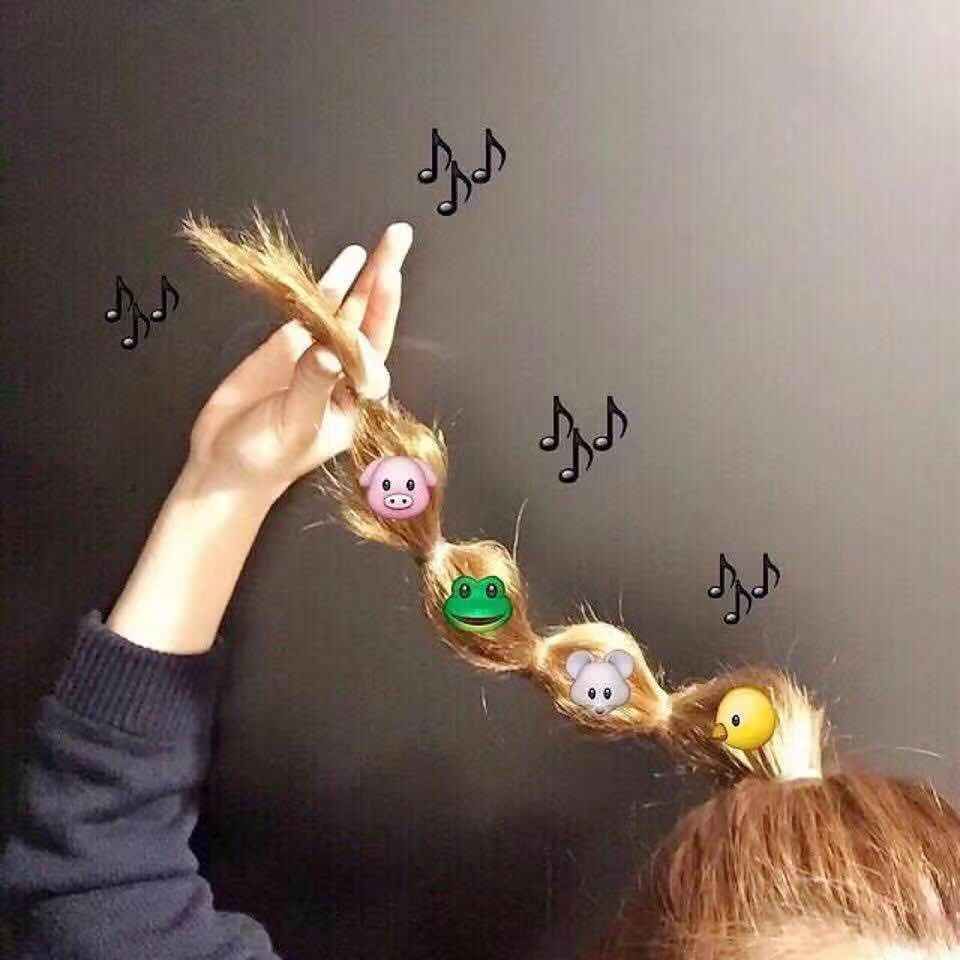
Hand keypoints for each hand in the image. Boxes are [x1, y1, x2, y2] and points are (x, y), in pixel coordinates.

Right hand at [186, 222, 413, 498]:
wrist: (223, 463)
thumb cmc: (265, 458)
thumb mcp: (293, 424)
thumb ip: (311, 386)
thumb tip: (328, 351)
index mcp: (355, 400)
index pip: (374, 351)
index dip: (379, 316)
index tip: (385, 282)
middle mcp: (342, 373)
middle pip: (368, 321)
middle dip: (384, 280)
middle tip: (398, 238)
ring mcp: (316, 356)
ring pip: (345, 310)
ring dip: (364, 276)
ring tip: (385, 241)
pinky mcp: (288, 346)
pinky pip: (313, 310)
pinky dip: (329, 285)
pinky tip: (348, 261)